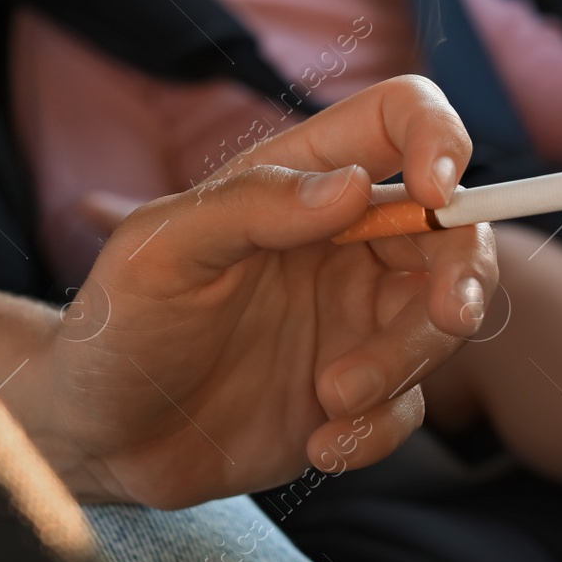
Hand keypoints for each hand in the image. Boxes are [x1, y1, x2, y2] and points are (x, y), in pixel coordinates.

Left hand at [21, 75, 497, 507]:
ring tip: (330, 398)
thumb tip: (356, 188)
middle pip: (452, 230)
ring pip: (443, 321)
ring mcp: (355, 316)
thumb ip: (253, 206)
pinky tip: (320, 443)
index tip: (436, 190)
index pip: (398, 118)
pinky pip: (410, 405)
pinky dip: (380, 428)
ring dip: (403, 362)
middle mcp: (343, 240)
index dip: (438, 136)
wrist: (98, 432)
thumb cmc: (118, 320)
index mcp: (299, 179)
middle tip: (449, 316)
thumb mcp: (162, 249)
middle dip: (463, 273)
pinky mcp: (357, 392)